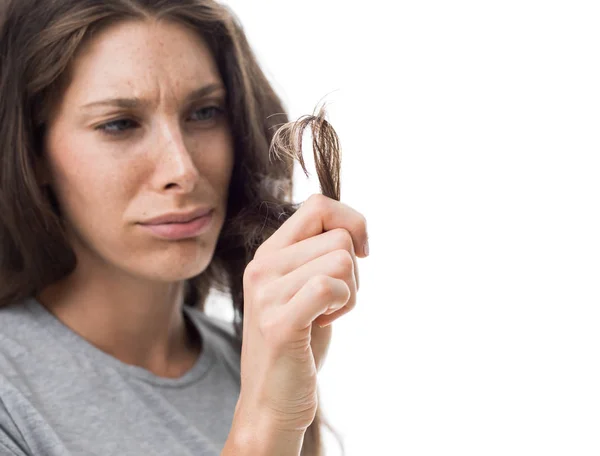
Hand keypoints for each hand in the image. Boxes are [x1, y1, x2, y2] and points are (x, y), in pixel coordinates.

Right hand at [235, 193, 367, 432]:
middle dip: (355, 272)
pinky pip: (331, 287)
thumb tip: (355, 228)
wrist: (271, 402)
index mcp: (269, 253)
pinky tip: (324, 325)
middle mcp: (262, 266)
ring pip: (342, 261)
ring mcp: (267, 294)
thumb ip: (318, 254)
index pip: (318, 205)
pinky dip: (344, 305)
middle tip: (334, 302)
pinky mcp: (279, 323)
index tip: (361, 252)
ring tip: (326, 315)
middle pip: (339, 237)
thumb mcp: (304, 287)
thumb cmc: (298, 343)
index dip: (351, 221)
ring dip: (351, 293)